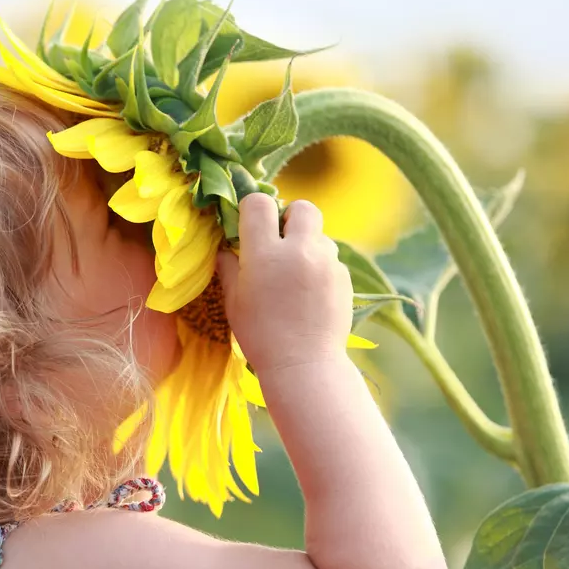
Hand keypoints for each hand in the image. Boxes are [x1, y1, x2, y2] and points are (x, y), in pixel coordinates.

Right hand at [217, 194, 352, 373]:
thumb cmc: (260, 335)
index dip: (253, 209)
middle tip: (281, 241)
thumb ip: (229, 268)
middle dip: (290, 217)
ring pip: (320, 235)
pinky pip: (331, 260)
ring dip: (308, 245)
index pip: (259, 203)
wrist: (304, 364)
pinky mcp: (344, 278)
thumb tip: (225, 249)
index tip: (250, 225)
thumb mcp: (234, 302)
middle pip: (302, 208)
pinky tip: (311, 294)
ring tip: (297, 274)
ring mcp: (326, 263)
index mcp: (265, 253)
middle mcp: (299, 250)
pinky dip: (320, 268)